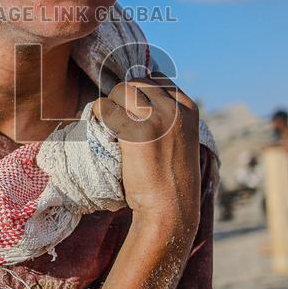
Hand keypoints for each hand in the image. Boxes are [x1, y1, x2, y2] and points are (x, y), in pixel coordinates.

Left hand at [91, 72, 201, 238]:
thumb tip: (138, 97)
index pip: (158, 79)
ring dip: (111, 104)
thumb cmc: (171, 180)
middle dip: (123, 97)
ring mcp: (156, 116)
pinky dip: (99, 115)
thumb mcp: (179, 140)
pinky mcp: (135, 130)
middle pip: (137, 82)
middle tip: (118, 120)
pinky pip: (106, 108)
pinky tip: (103, 132)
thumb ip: (167, 117)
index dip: (140, 90)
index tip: (131, 107)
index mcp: (189, 109)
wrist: (170, 209)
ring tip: (112, 126)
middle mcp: (174, 108)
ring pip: (121, 90)